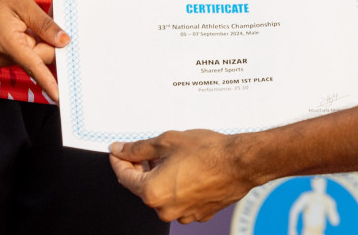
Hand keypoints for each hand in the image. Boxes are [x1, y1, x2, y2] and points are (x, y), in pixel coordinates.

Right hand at [0, 0, 68, 100]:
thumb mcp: (24, 4)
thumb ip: (45, 25)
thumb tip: (64, 42)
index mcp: (8, 44)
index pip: (34, 67)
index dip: (49, 83)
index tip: (60, 98)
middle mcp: (5, 56)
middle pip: (41, 57)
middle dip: (50, 41)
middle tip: (48, 17)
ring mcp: (4, 57)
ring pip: (36, 54)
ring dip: (41, 38)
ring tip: (30, 17)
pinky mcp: (6, 54)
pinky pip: (29, 51)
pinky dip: (34, 39)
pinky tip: (26, 23)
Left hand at [110, 130, 251, 223]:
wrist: (240, 163)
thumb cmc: (208, 152)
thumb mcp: (167, 142)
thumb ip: (139, 148)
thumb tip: (121, 150)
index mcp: (152, 192)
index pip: (124, 177)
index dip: (119, 161)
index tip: (118, 152)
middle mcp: (165, 209)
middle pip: (142, 187)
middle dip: (142, 168)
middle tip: (147, 151)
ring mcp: (182, 214)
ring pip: (162, 195)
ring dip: (161, 178)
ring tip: (172, 158)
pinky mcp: (198, 214)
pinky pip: (179, 201)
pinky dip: (177, 187)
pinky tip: (186, 170)